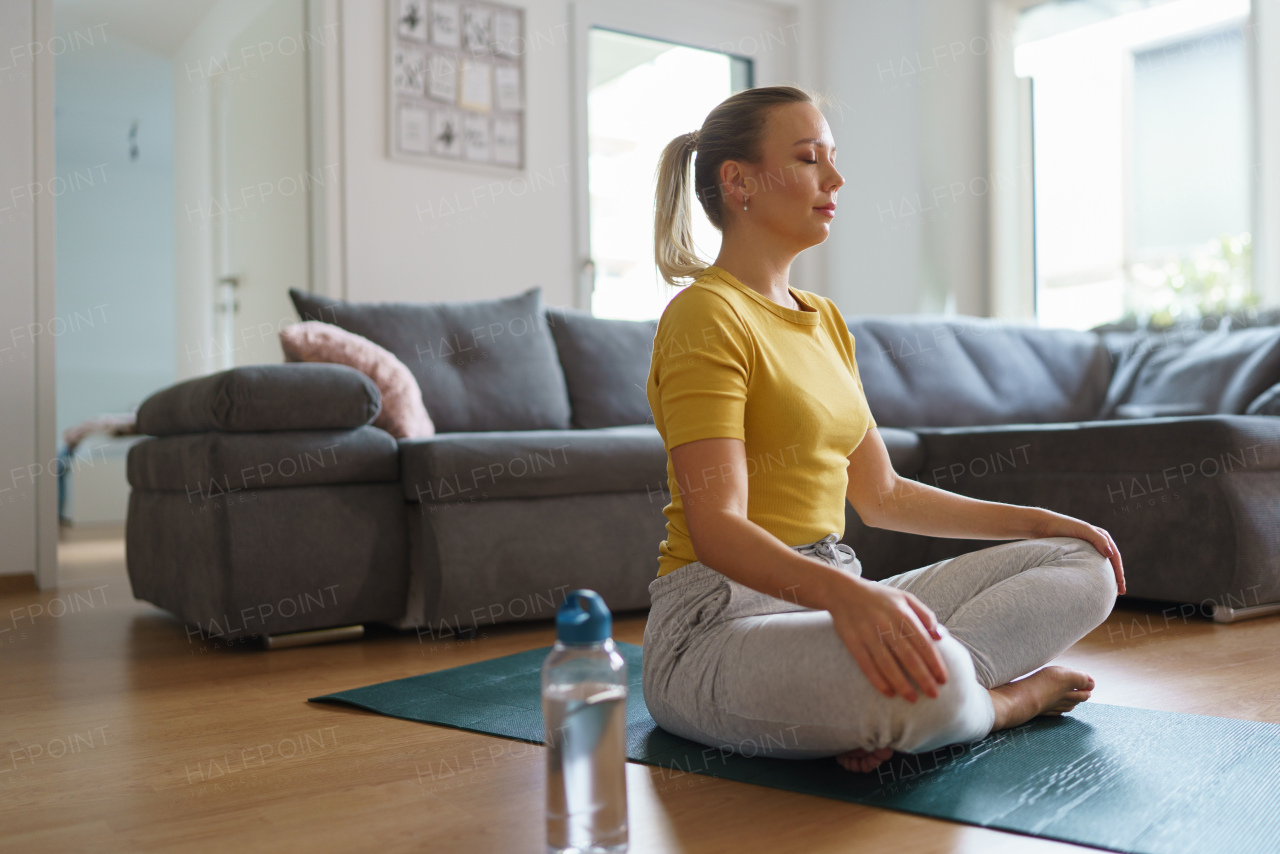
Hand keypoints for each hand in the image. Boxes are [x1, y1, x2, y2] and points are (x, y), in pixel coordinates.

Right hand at [827, 576, 947, 702]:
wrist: (843, 591)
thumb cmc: (880, 597)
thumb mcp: (905, 597)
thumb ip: (925, 615)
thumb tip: (940, 636)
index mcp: (901, 612)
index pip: (923, 642)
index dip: (934, 662)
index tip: (943, 679)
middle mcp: (885, 623)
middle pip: (908, 656)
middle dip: (923, 677)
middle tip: (934, 695)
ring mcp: (867, 633)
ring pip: (887, 664)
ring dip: (902, 684)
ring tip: (913, 699)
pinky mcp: (852, 641)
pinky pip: (866, 665)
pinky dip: (878, 680)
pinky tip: (888, 693)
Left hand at [1032, 512, 1125, 594]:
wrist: (1043, 526)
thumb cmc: (1063, 526)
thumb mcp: (1083, 530)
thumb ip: (1097, 539)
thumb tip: (1110, 554)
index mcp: (1101, 536)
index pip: (1115, 556)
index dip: (1119, 571)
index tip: (1121, 584)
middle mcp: (1097, 543)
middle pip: (1111, 562)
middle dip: (1117, 577)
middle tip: (1120, 592)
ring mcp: (1087, 549)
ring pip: (1101, 565)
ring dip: (1107, 577)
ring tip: (1110, 591)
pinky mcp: (1077, 554)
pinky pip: (1091, 566)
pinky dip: (1095, 575)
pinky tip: (1095, 584)